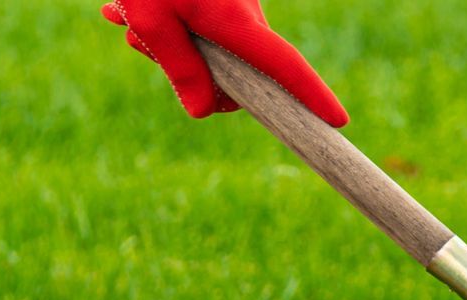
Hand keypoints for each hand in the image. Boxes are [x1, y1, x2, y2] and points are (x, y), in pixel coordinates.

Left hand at [101, 0, 348, 126]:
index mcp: (237, 23)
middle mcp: (245, 17)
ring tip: (127, 19)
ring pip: (211, 54)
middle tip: (138, 43)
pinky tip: (128, 12)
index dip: (313, 96)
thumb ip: (180, 69)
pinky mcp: (220, 2)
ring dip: (167, 47)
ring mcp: (234, 9)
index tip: (339, 121)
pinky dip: (167, 29)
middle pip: (233, 75)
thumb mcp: (152, 21)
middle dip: (187, 71)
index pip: (285, 67)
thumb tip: (205, 110)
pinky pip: (202, 32)